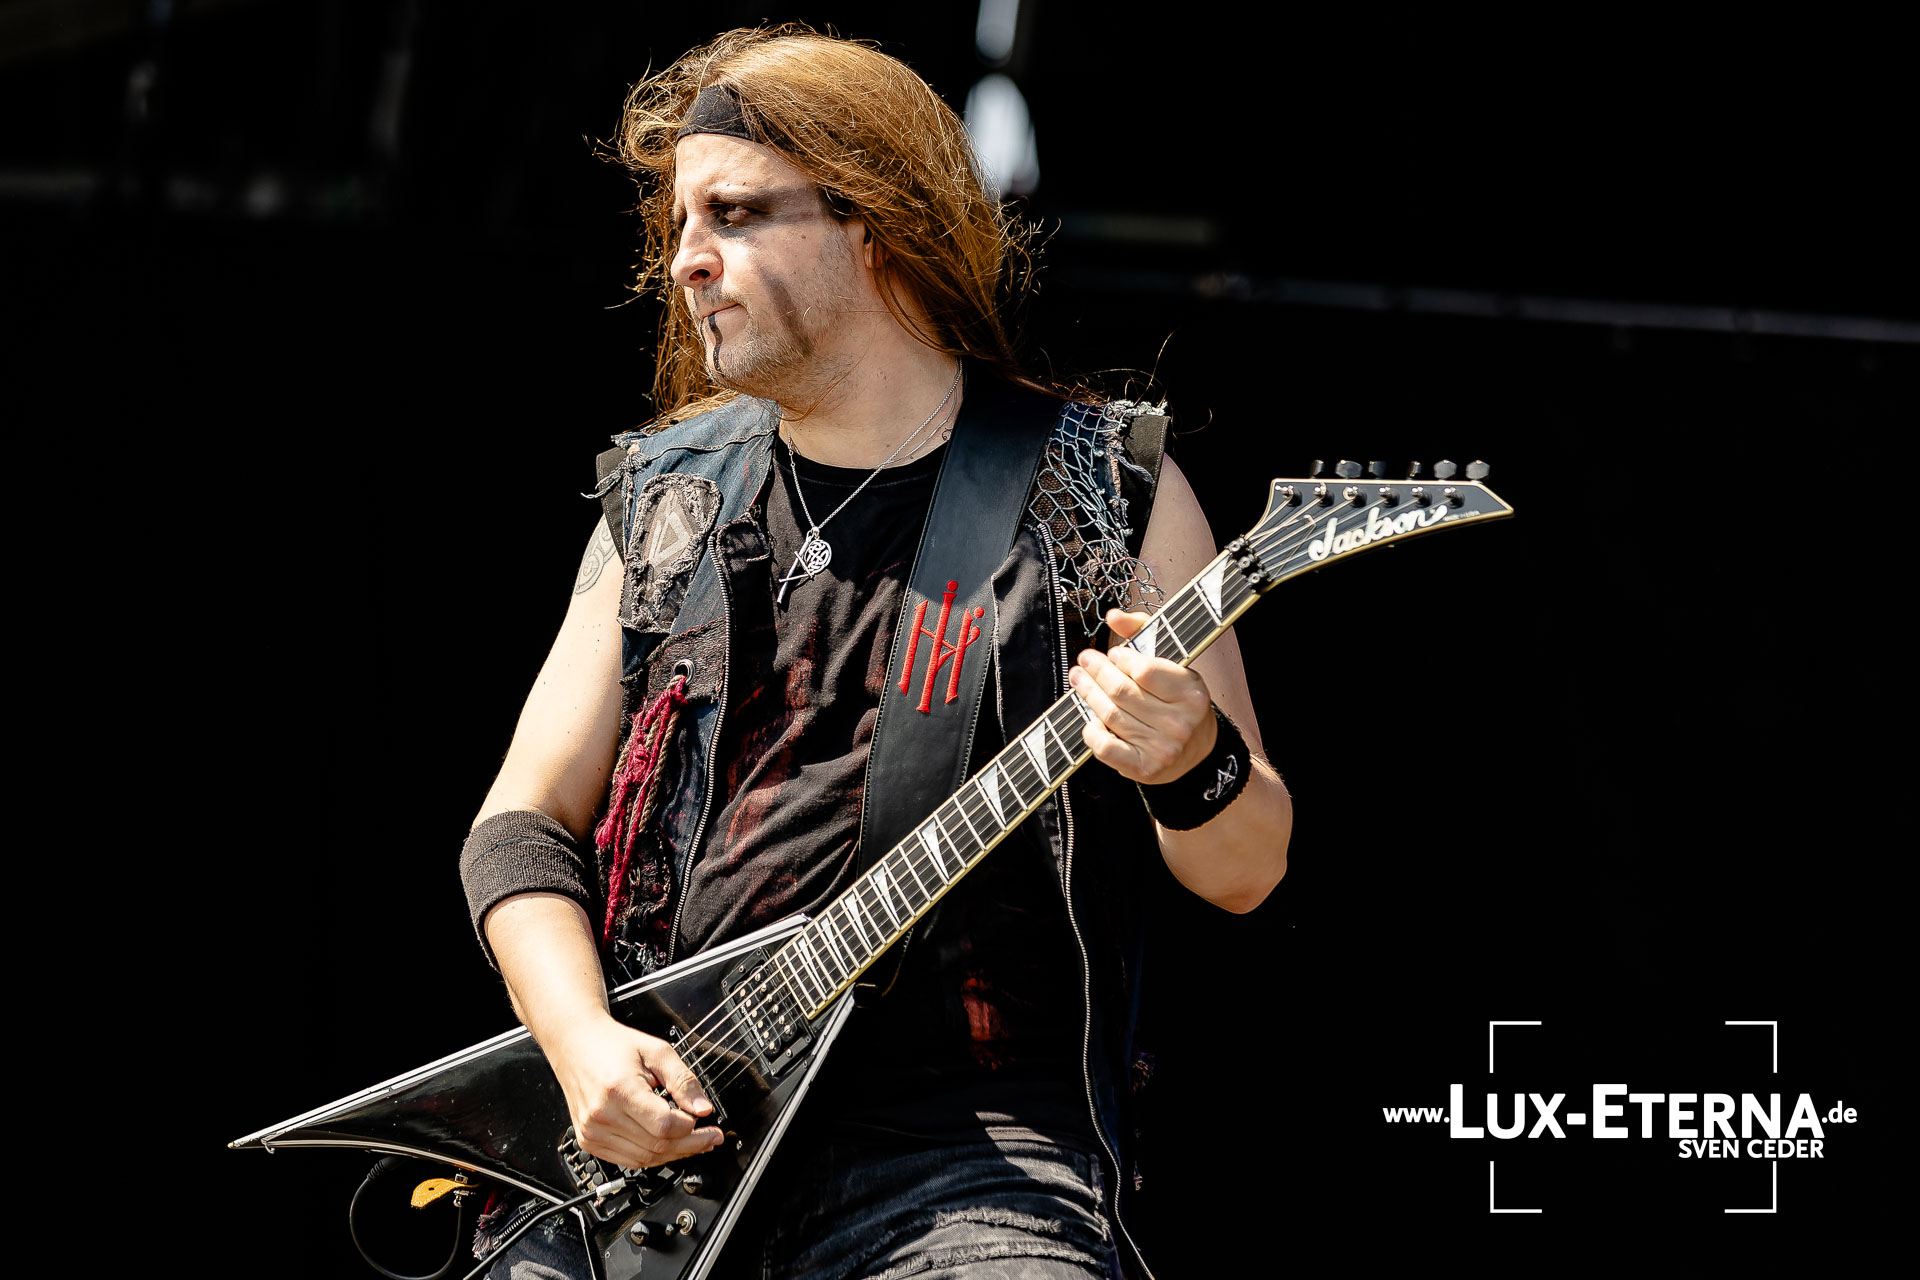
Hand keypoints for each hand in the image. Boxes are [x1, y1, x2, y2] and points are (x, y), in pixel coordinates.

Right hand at [545, 1012, 724, 1169]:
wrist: (576, 1045)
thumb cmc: (612, 1045)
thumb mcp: (657, 1051)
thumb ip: (683, 1080)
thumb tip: (703, 1108)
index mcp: (619, 1091)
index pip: (664, 1126)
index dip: (692, 1128)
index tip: (708, 1122)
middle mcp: (602, 1116)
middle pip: (656, 1147)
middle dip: (691, 1145)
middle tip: (710, 1138)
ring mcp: (592, 1132)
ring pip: (644, 1159)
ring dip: (673, 1154)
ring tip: (694, 1143)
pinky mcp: (588, 1141)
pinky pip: (628, 1160)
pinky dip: (651, 1157)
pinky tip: (667, 1146)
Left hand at [1067, 608, 1216, 785]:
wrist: (1197, 752)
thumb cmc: (1179, 701)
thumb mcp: (1173, 665)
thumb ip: (1144, 633)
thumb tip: (1113, 617)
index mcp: (1191, 693)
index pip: (1145, 671)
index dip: (1123, 659)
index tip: (1113, 653)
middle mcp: (1179, 722)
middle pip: (1122, 692)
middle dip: (1097, 673)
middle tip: (1084, 661)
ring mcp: (1162, 748)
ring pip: (1111, 716)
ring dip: (1088, 695)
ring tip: (1078, 680)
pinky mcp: (1144, 768)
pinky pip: (1106, 748)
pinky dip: (1092, 732)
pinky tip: (1089, 718)